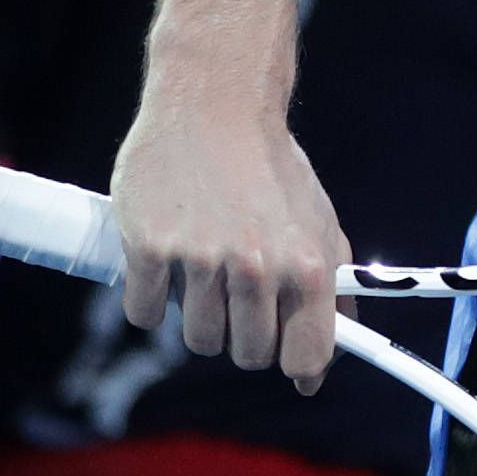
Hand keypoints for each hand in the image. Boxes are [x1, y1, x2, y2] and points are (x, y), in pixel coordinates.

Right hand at [109, 76, 348, 387]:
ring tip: (206, 270)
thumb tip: (320, 370)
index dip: (294, 365)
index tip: (284, 353)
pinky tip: (167, 262)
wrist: (215, 105)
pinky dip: (152, 297)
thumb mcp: (320, 225)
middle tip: (240, 292)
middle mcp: (256, 267)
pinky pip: (145, 313)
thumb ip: (331, 296)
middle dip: (244, 333)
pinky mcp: (150, 248)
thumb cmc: (272, 170)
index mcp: (306, 265)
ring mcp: (202, 259)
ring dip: (199, 316)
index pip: (304, 358)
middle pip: (248, 355)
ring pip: (198, 339)